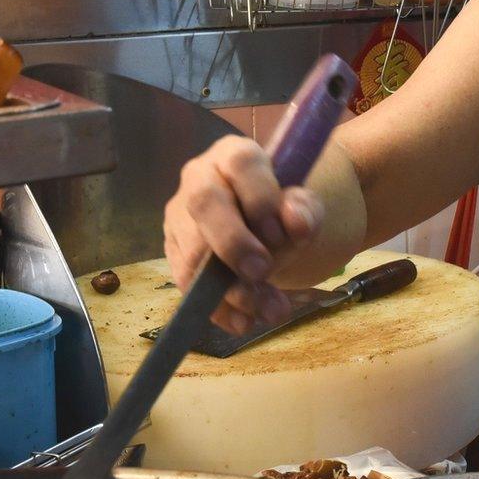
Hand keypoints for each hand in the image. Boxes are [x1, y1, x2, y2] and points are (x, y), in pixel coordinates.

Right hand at [162, 135, 323, 335]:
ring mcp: (180, 216)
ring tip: (269, 310)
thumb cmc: (279, 209)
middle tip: (263, 272)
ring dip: (231, 288)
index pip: (241, 164)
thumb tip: (295, 222)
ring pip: (191, 250)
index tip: (285, 234)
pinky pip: (186, 283)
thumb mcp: (303, 207)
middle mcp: (198, 178)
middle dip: (233, 243)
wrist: (260, 228)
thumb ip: (305, 210)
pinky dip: (217, 309)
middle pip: (204, 203)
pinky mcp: (173, 251)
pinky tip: (243, 322)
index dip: (262, 199)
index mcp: (233, 155)